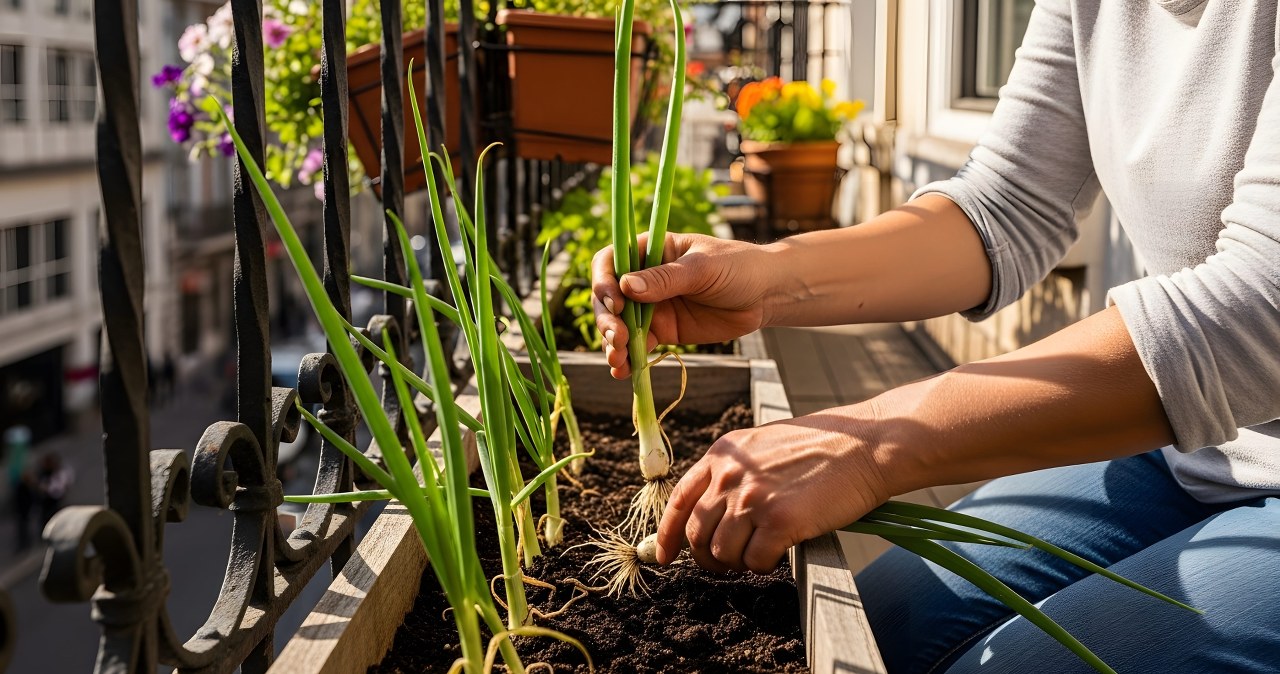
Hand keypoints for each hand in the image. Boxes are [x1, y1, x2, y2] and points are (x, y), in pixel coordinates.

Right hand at [592, 233, 771, 378]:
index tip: (615, 303)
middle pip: (609, 297)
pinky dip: (628, 359)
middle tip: (617, 339)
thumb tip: (626, 286)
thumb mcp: (702, 269)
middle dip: (607, 320)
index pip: (611, 261)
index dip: (604, 281)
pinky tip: (623, 372)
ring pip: (619, 324)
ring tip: (617, 360)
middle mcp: (644, 277)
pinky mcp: (663, 330)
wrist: (765, 295)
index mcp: (651, 250)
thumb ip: (666, 278)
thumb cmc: (738, 267)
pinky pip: (638, 344)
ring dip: (612, 343)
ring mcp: (652, 305)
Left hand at [653, 404, 892, 572]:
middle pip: (697, 533)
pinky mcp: (780, 521)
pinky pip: (755, 562)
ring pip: (723, 552)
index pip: (679, 501)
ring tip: (759, 553)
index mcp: (722, 455)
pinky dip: (763, 566)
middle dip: (707, 558)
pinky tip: (779, 553)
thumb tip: (713, 512)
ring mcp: (753, 498)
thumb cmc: (821, 447)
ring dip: (738, 562)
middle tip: (726, 564)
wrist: (864, 445)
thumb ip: (734, 472)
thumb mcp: (762, 446)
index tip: (663, 556)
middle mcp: (731, 475)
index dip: (667, 535)